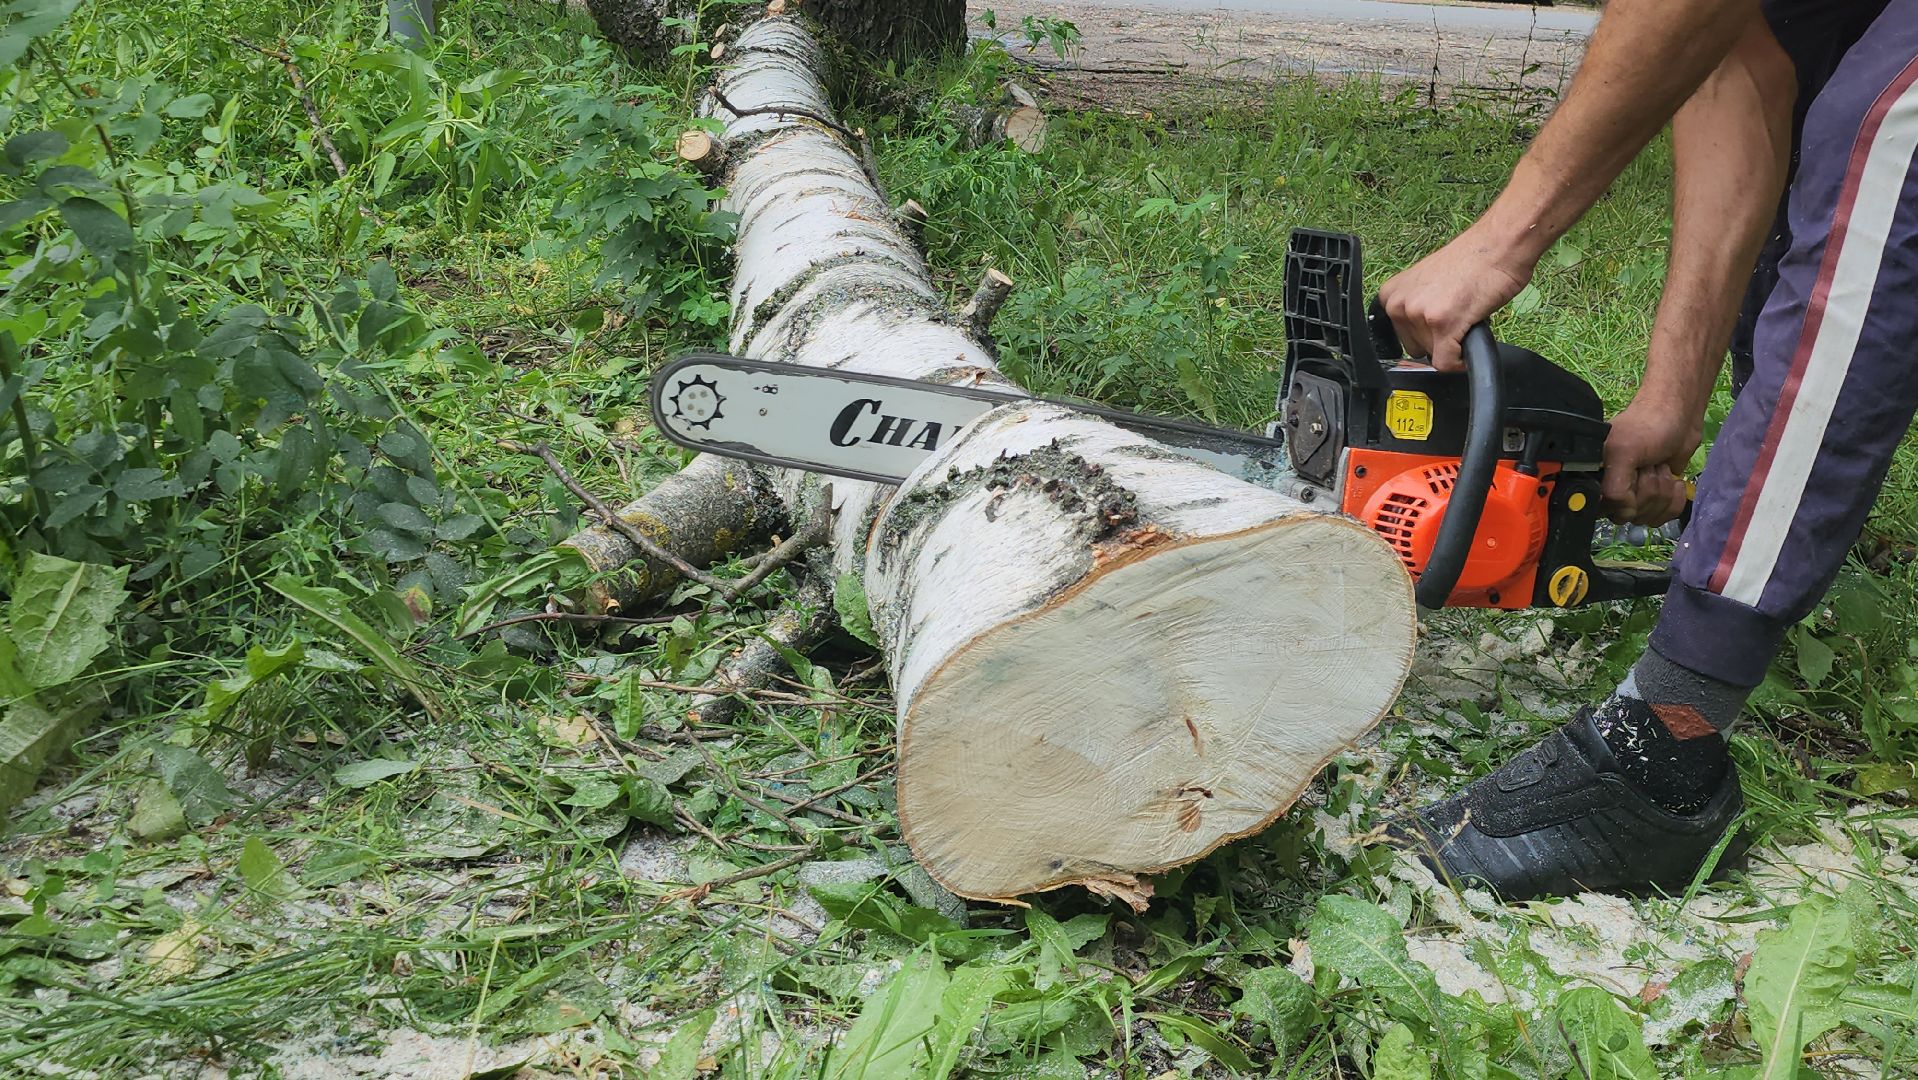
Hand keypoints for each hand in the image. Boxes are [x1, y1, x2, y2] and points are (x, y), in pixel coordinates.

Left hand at [1377, 226, 1532, 371]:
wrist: (1499, 246)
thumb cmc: (1472, 261)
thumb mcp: (1427, 283)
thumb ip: (1415, 305)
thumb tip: (1415, 333)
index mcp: (1391, 294)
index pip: (1400, 335)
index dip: (1424, 334)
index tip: (1438, 325)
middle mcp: (1399, 304)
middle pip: (1415, 348)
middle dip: (1438, 340)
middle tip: (1458, 316)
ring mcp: (1419, 315)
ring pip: (1433, 355)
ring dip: (1453, 344)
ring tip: (1467, 316)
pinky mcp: (1443, 325)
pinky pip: (1446, 363)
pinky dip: (1460, 361)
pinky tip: (1471, 341)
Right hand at [1601, 394, 1699, 524]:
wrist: (1680, 417)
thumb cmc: (1648, 427)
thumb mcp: (1622, 452)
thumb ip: (1615, 489)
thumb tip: (1625, 514)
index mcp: (1594, 478)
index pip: (1603, 510)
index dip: (1622, 500)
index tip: (1631, 477)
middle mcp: (1611, 491)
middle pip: (1630, 516)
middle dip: (1648, 490)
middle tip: (1648, 465)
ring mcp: (1635, 497)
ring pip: (1649, 517)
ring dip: (1663, 491)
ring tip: (1659, 466)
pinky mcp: (1657, 499)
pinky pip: (1665, 516)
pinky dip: (1676, 498)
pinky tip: (1674, 480)